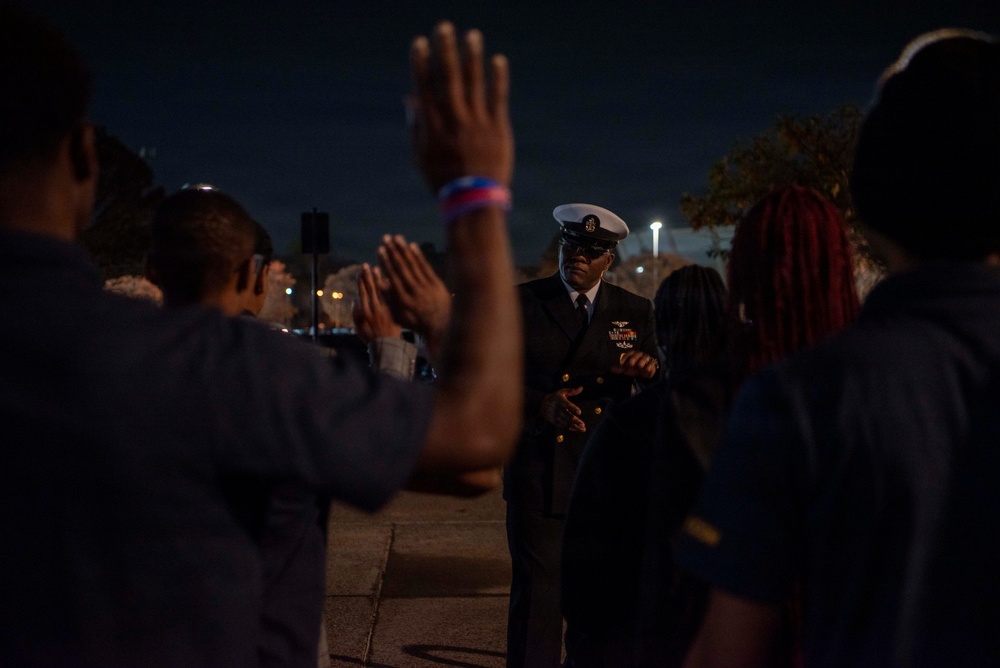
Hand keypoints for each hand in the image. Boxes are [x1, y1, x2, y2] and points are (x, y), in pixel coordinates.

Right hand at [352, 263, 401, 343]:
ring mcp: (385, 309)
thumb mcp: (359, 327)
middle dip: (368, 276)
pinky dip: (389, 288)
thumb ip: (356, 313)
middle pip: (371, 289)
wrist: (387, 345)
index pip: (362, 293)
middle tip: (366, 265)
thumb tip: (355, 300)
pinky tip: (389, 280)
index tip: (360, 271)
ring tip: (377, 268)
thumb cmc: (371, 337)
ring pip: (381, 291)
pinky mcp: (394, 310)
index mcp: (365, 312)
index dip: (361, 282)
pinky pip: (391, 297)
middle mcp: (375, 308)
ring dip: (378, 279)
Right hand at [377, 235, 452, 353]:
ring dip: (404, 250)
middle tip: (386, 238)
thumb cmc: (416, 321)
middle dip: (393, 252)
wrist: (440, 326)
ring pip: (413, 265)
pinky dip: (418, 256)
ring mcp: (426, 286)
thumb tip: (378, 284)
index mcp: (403, 300)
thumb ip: (389, 300)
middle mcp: (414, 291)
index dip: (386, 262)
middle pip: (402, 268)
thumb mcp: (399, 315)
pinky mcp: (436, 283)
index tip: (380, 250)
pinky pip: (425, 267)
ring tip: (397, 237)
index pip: (392, 277)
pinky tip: (412, 245)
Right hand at [409, 22, 512, 191]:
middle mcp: (454, 118)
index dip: (421, 63)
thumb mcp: (420, 156)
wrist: (473, 199)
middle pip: (448, 78)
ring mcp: (477, 121)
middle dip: (445, 50)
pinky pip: (498, 97)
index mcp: (433, 125)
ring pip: (474, 82)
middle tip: (444, 27)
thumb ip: (416, 126)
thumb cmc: (443, 180)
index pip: (424, 87)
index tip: (419, 42)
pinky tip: (498, 60)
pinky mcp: (497, 126)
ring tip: (472, 35)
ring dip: (472, 56)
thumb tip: (410, 99)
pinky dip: (498, 78)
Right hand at [540, 387, 585, 432]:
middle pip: (567, 416)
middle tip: (582, 424)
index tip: (579, 412)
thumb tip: (581, 388)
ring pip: (565, 422)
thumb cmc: (555, 397)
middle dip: (575, 421)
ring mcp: (555, 416)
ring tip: (582, 429)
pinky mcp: (553, 421)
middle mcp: (557, 409)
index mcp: (559, 400)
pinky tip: (576, 429)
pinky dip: (569, 428)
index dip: (573, 408)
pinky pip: (562, 425)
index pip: (567, 404)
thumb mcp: (562, 392)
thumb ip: (572, 391)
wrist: (541, 404)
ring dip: (574, 426)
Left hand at [612, 351, 659, 379]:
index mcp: (632, 355)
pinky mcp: (652, 364)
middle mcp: (639, 356)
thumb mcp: (625, 369)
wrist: (643, 373)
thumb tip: (611, 369)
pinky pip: (652, 363)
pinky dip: (649, 366)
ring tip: (639, 366)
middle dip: (633, 358)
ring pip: (645, 357)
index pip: (629, 353)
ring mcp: (646, 359)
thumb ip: (619, 368)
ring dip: (642, 361)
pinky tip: (646, 369)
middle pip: (637, 354)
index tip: (621, 363)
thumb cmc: (633, 369)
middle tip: (630, 364)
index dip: (625, 357)